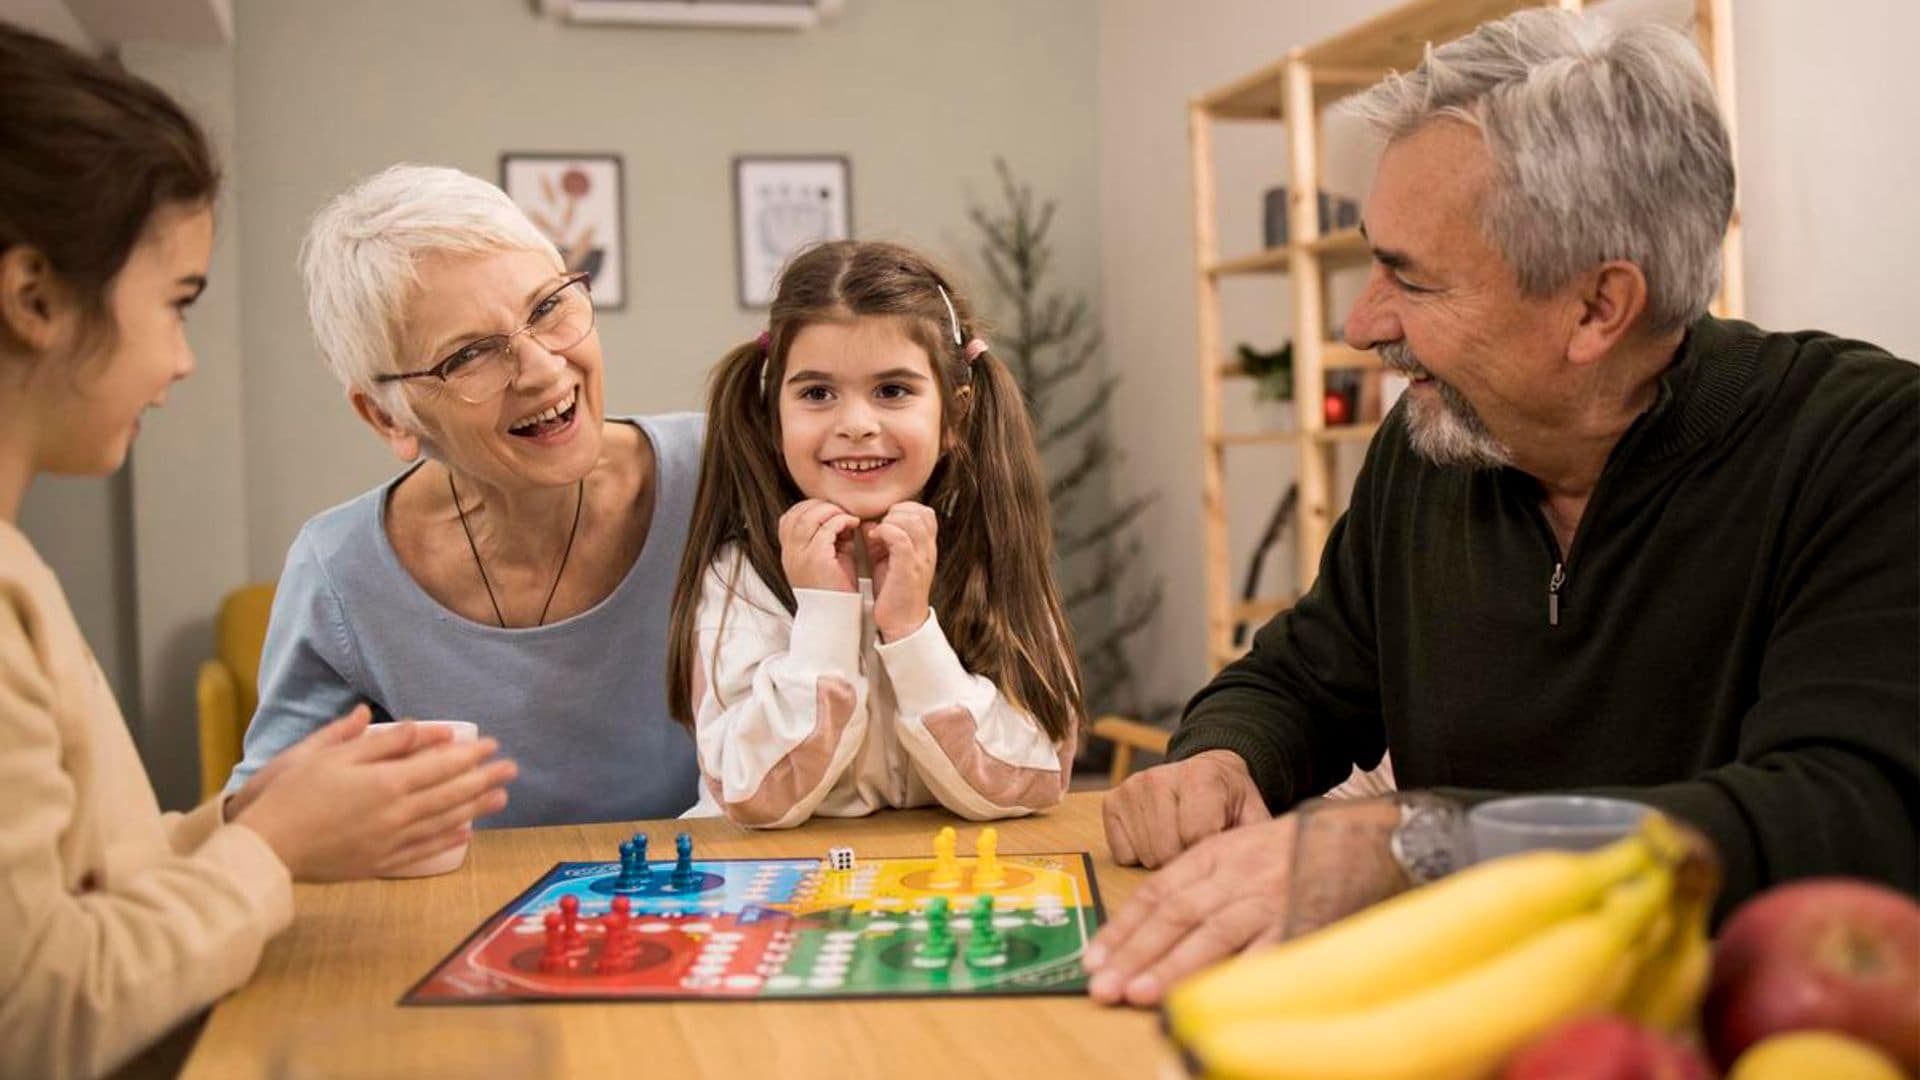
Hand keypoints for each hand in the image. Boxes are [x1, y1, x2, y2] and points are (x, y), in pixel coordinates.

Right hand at [233, 707, 518, 881]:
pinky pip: (424, 851)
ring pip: (445, 822)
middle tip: (511, 768)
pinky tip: (466, 833)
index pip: (440, 765)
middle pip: (452, 793)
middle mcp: (396, 813)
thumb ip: (378, 742)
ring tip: (501, 797)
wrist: (266, 847)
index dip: (469, 755)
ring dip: (476, 808)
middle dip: (484, 779)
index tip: (492, 745)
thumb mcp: (328, 754)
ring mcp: (390, 841)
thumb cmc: (291, 794)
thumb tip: (417, 727)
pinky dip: (449, 840)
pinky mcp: (380, 862)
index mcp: (385, 782)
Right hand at [779, 499, 859, 592]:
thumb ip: (829, 537)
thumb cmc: (836, 590)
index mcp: (789, 553)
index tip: (830, 513)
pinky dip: (842, 521)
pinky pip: (827, 527)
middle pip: (797, 513)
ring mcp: (800, 555)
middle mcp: (790, 553)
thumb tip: (840, 518)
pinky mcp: (815, 558)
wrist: (835, 617)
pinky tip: (853, 525)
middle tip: (841, 513)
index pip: (789, 517)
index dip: (810, 508)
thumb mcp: (828, 559)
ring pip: (809, 516)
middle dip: (822, 506)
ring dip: (831, 511)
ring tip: (847, 518)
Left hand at [868, 501, 936, 641]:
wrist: (902, 624)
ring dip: (889, 521)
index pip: (925, 512)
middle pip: (920, 512)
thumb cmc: (894, 592)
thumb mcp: (891, 559)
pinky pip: (901, 538)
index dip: (904, 509)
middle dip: (895, 512)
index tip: (886, 520)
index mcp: (926, 547)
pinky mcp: (908, 569)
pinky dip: (885, 531)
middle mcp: (927, 550)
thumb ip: (886, 539)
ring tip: (876, 534)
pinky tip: (873, 539)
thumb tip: (870, 521)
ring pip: (912, 520)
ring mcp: (920, 559)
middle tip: (880, 527)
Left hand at [1085, 813, 1297, 1006]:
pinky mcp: (1301, 919)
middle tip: (1103, 987)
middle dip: (1135, 953)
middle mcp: (1234, 875)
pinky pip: (1267, 950)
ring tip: (1140, 994)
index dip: (1122, 928)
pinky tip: (1213, 997)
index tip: (1093, 960)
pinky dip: (1238, 974)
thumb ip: (1195, 884)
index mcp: (1212, 855)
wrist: (1355, 832)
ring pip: (1213, 933)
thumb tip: (1144, 933)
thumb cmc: (1284, 851)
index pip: (1155, 893)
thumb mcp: (1233, 852)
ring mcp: (1267, 898)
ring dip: (1174, 967)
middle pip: (1175, 914)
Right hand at [1102, 749, 1269, 868]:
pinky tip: (1156, 836)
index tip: (1217, 848)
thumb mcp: (1254, 817)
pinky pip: (1121, 854)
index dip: (1208, 853)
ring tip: (1179, 839)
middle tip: (1197, 846)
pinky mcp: (1111, 801)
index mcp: (1202, 776)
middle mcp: (1160, 776)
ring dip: (1163, 858)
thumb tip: (1263, 871)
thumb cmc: (1232, 804)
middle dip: (1184, 859)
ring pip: (1145, 855)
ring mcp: (1132, 787)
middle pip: (1167, 850)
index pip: (1195, 835)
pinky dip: (1139, 854)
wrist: (1207, 774)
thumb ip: (1256, 842)